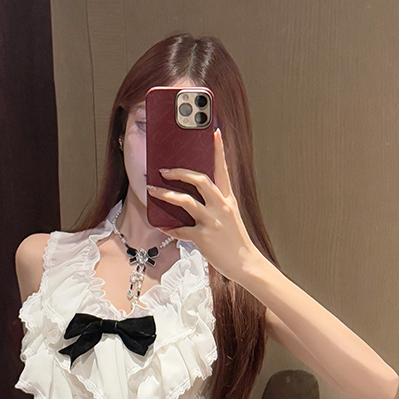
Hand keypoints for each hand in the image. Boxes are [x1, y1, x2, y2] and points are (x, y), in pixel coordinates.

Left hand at [147, 128, 258, 282]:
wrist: (246, 264)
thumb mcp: (230, 217)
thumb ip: (216, 204)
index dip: (218, 151)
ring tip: (152, 191)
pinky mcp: (203, 237)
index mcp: (228, 199)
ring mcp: (212, 221)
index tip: (214, 133)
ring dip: (166, 195)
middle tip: (163, 170)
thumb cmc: (236, 240)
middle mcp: (221, 207)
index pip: (223, 170)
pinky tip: (163, 227)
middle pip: (200, 180)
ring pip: (186, 201)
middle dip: (179, 172)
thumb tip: (193, 196)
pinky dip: (170, 228)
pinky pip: (181, 230)